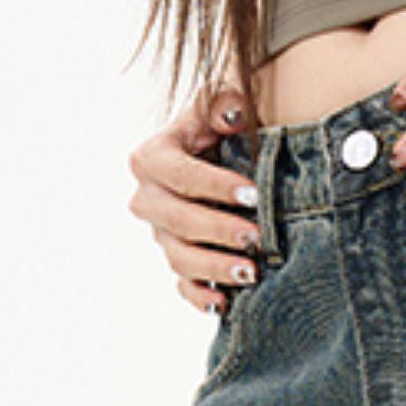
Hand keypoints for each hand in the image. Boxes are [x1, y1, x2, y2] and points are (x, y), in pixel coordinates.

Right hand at [128, 81, 259, 315]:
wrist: (225, 152)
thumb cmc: (225, 124)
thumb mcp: (223, 103)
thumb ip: (225, 103)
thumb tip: (232, 116)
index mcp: (153, 157)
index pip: (179, 175)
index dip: (214, 186)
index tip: (252, 193)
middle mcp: (149, 198)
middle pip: (176, 221)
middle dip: (218, 231)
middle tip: (256, 236)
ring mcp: (161, 233)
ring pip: (179, 257)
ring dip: (214, 268)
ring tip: (251, 271)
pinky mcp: (178, 259)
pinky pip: (182, 286)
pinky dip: (200, 297)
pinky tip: (225, 303)